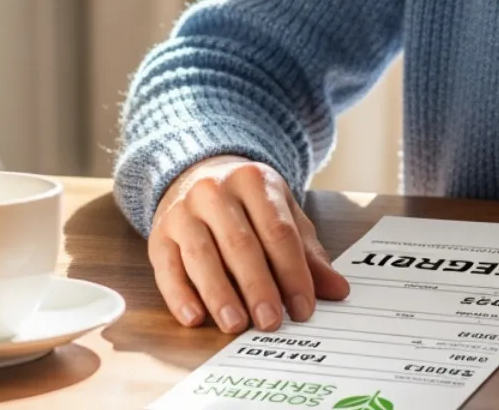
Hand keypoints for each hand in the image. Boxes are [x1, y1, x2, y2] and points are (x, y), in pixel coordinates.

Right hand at [149, 155, 350, 332]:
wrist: (196, 173)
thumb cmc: (247, 203)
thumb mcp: (283, 214)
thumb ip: (309, 253)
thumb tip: (339, 290)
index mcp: (255, 181)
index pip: (278, 232)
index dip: (292, 273)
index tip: (303, 308)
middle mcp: (215, 191)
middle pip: (241, 244)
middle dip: (258, 286)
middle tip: (271, 322)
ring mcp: (183, 211)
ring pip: (202, 255)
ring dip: (219, 294)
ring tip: (236, 324)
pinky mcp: (159, 234)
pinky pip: (167, 267)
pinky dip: (180, 295)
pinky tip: (195, 317)